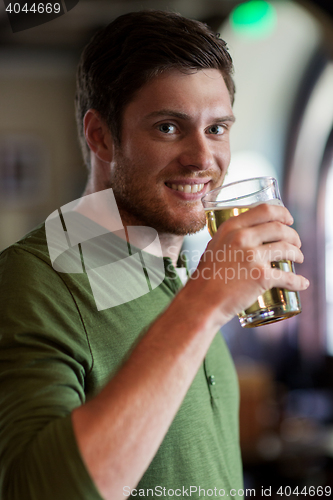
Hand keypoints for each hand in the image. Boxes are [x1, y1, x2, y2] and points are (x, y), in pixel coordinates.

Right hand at [191, 203, 308, 324]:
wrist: (201, 301)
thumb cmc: (205, 278)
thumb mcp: (214, 247)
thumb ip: (229, 238)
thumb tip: (245, 236)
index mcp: (231, 227)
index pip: (264, 210)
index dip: (282, 213)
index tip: (289, 220)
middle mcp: (243, 237)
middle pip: (279, 228)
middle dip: (293, 235)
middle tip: (296, 243)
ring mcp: (253, 256)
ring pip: (287, 248)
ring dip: (298, 254)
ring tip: (298, 259)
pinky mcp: (261, 276)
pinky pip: (287, 277)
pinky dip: (298, 281)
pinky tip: (302, 283)